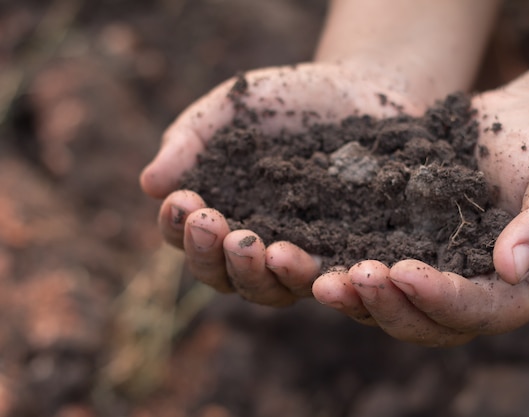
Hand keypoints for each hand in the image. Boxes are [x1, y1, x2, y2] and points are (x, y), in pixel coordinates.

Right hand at [140, 63, 422, 305]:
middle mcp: (257, 245)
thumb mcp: (232, 109)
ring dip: (258, 275)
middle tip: (213, 223)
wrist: (355, 92)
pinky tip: (307, 260)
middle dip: (212, 255)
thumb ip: (190, 140)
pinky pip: (329, 278)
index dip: (178, 228)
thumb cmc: (284, 101)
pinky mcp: (345, 254)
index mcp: (223, 215)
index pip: (189, 238)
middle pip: (225, 275)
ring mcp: (302, 254)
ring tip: (260, 248)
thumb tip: (149, 184)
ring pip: (272, 290)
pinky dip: (316, 279)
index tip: (182, 201)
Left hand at [313, 86, 528, 345]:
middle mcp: (469, 293)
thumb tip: (511, 267)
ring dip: (351, 296)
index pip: (477, 311)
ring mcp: (431, 272)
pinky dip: (338, 262)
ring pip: (387, 302)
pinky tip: (305, 248)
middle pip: (423, 322)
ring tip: (316, 277)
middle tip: (353, 276)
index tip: (407, 273)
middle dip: (386, 305)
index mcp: (516, 291)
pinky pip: (368, 263)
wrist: (524, 126)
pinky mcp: (402, 245)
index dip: (442, 300)